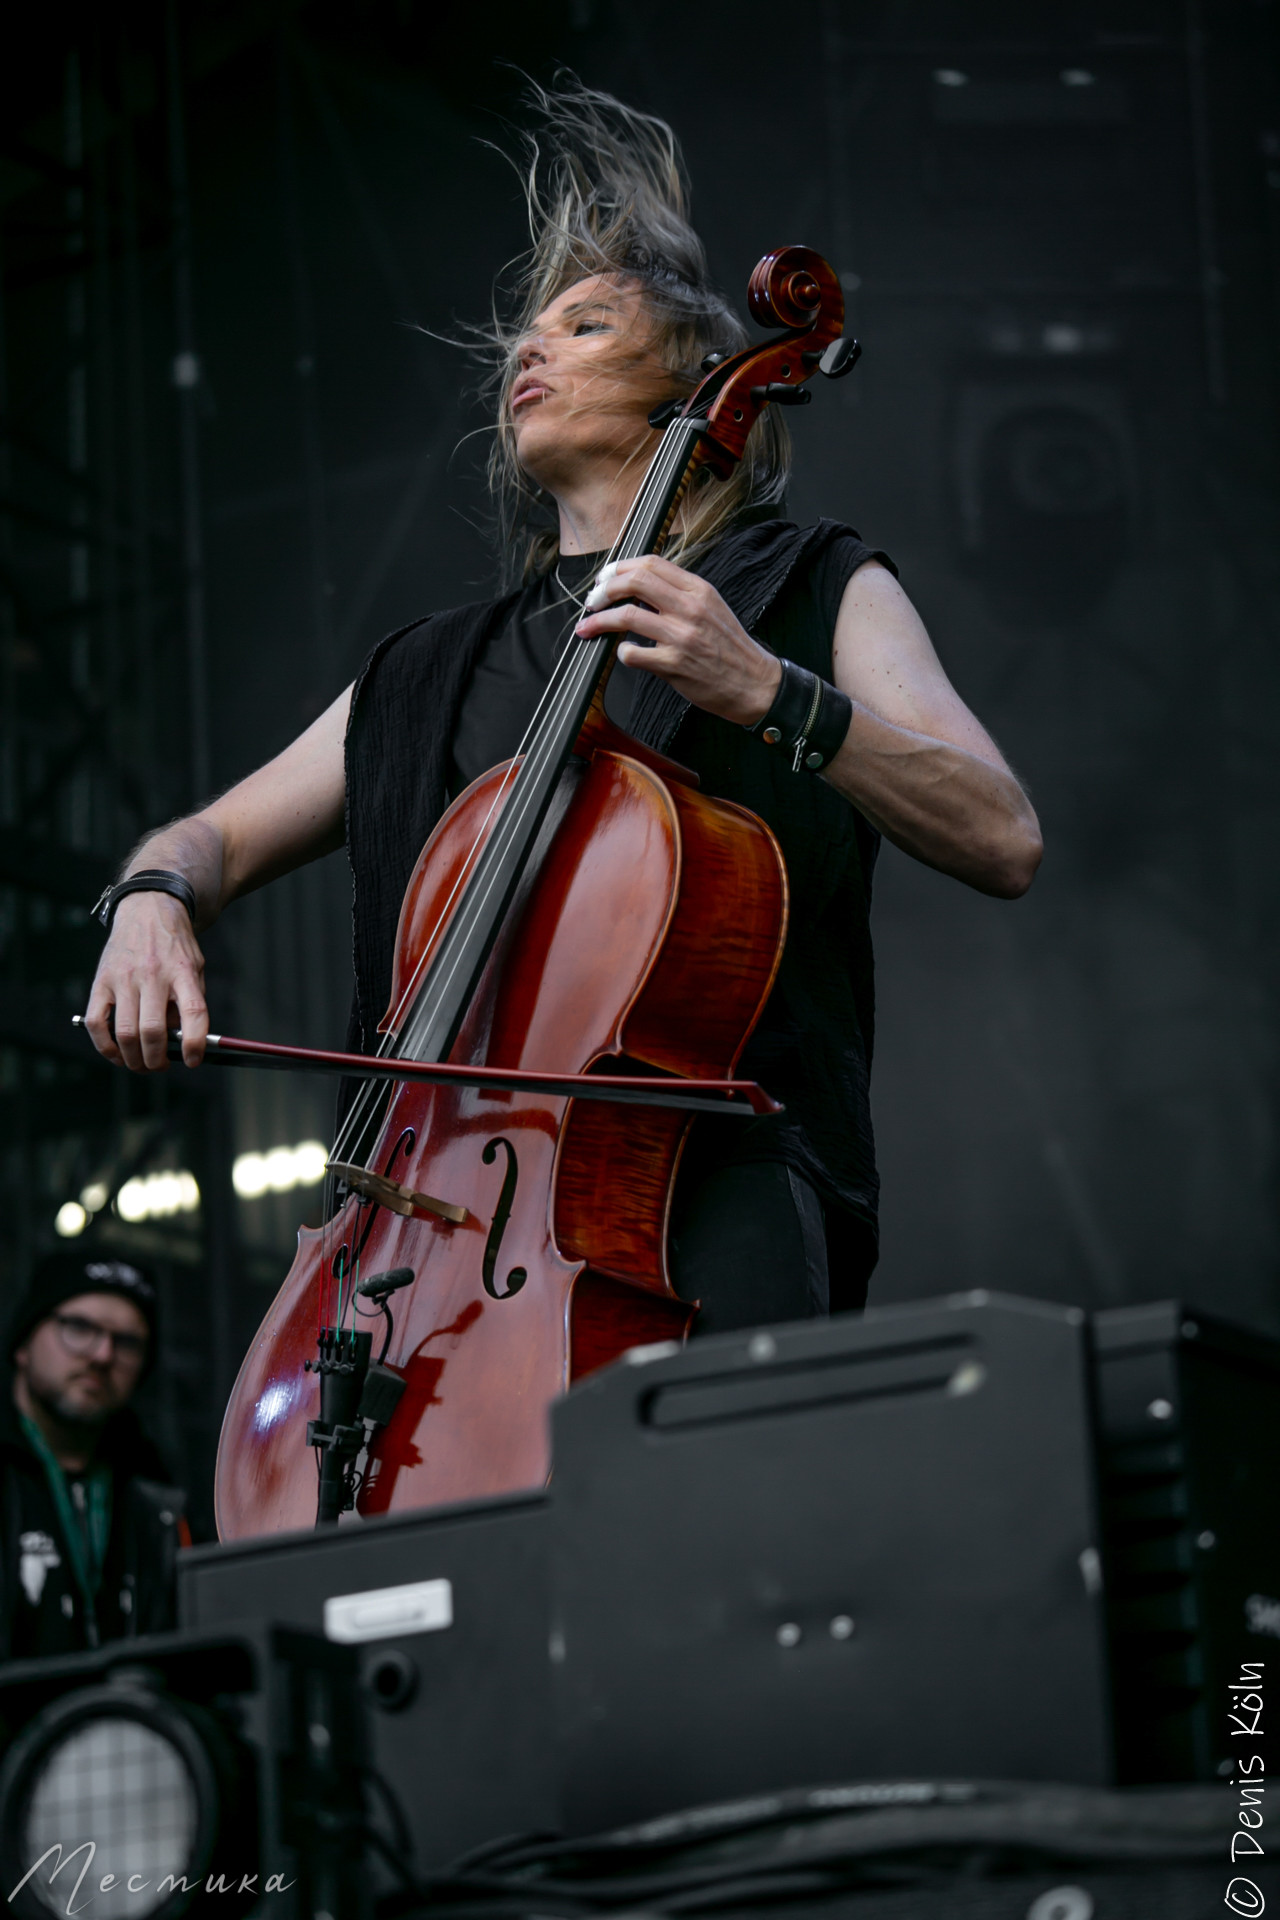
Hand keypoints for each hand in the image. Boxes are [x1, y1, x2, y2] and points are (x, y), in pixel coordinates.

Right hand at [85, 892, 209, 1071]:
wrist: (148, 910)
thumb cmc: (174, 948)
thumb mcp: (194, 968)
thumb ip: (189, 1001)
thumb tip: (178, 1044)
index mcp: (182, 972)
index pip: (194, 1013)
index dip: (194, 1044)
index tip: (193, 1061)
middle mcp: (153, 975)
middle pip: (153, 1031)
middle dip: (156, 1060)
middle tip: (159, 1067)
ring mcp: (124, 978)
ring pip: (124, 1032)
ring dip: (133, 1059)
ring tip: (140, 1065)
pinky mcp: (101, 981)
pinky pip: (96, 1022)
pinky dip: (104, 1046)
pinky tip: (116, 1054)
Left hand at [573, 555, 781, 725]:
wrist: (754, 683)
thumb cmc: (730, 648)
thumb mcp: (711, 608)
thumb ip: (679, 594)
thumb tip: (639, 587)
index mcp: (698, 590)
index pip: (651, 563)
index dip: (620, 568)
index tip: (605, 578)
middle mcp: (690, 608)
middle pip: (635, 582)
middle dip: (604, 589)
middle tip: (592, 601)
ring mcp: (682, 637)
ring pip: (627, 615)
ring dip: (600, 620)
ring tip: (589, 626)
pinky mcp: (675, 665)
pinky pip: (633, 653)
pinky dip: (621, 652)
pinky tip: (624, 653)